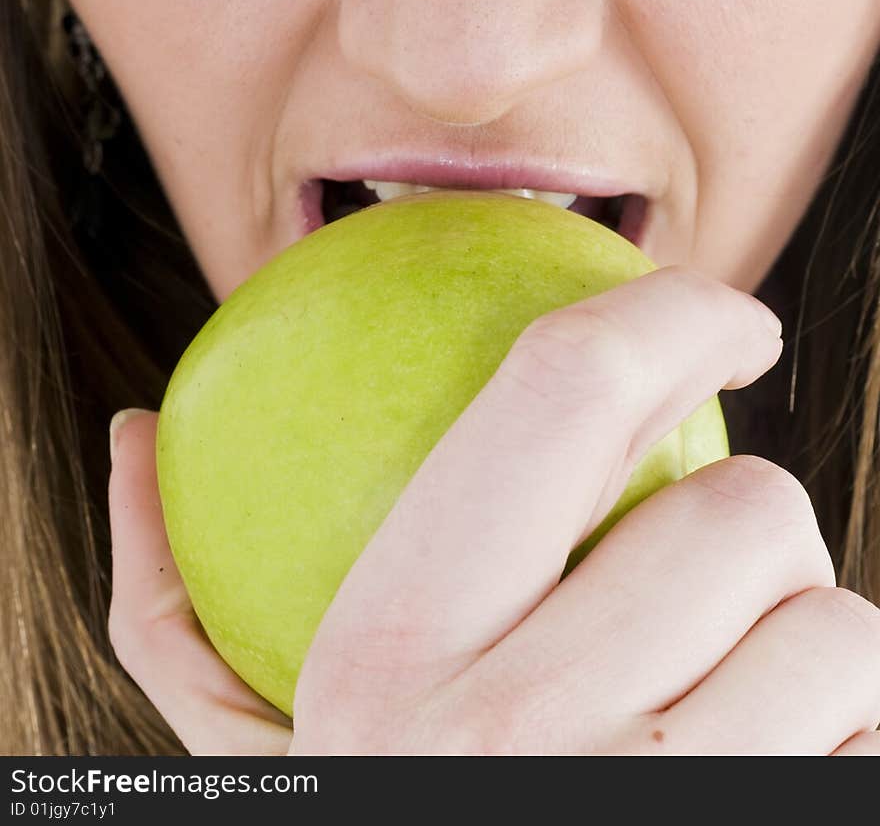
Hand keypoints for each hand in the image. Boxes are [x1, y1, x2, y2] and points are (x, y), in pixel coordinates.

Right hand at [108, 265, 879, 754]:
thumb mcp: (251, 765)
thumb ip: (171, 605)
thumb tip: (132, 434)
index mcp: (396, 665)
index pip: (565, 389)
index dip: (674, 305)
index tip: (730, 316)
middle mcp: (532, 744)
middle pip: (747, 509)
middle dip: (750, 530)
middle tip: (698, 591)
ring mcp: (682, 816)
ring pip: (845, 624)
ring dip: (813, 648)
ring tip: (733, 713)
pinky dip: (854, 739)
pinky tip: (778, 780)